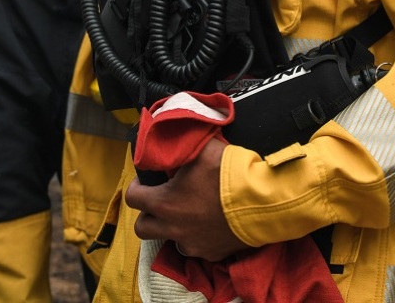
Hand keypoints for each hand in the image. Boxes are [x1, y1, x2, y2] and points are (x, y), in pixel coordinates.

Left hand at [125, 136, 248, 261]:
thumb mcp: (203, 148)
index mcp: (164, 202)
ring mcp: (192, 244)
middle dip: (148, 214)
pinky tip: (211, 224)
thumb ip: (184, 145)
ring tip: (188, 213)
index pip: (132, 198)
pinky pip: (197, 248)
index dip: (136, 186)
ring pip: (169, 240)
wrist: (261, 201)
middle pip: (142, 228)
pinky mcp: (212, 254)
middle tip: (162, 200)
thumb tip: (177, 140)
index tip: (146, 180)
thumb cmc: (228, 173)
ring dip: (173, 227)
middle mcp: (173, 228)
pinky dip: (198, 237)